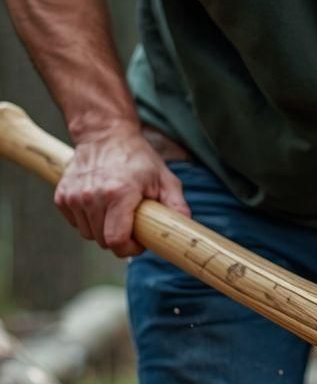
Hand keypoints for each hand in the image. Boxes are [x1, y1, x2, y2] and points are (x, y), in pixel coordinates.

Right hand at [54, 124, 190, 257]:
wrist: (104, 134)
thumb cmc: (137, 157)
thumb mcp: (164, 178)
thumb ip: (177, 205)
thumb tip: (186, 227)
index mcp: (118, 194)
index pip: (116, 241)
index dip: (130, 249)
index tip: (139, 241)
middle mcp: (92, 196)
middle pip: (103, 241)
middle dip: (119, 239)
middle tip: (130, 223)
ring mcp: (74, 196)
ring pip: (89, 234)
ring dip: (103, 230)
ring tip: (115, 212)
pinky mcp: (62, 196)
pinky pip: (76, 223)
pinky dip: (88, 220)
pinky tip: (100, 206)